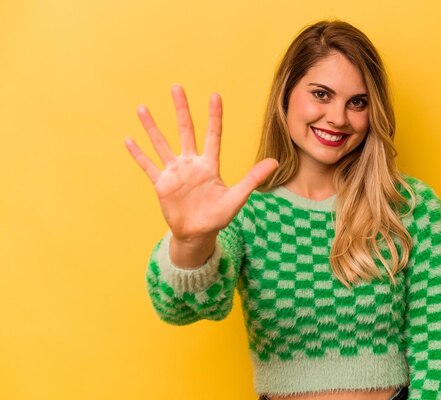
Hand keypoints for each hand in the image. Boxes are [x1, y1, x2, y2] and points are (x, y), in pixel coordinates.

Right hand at [124, 84, 277, 243]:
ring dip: (152, 127)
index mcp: (209, 165)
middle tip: (176, 87)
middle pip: (186, 131)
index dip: (214, 116)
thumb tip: (275, 162)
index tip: (215, 96)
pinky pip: (148, 166)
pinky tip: (128, 140)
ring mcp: (175, 172)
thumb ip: (252, 178)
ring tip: (142, 108)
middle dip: (181, 110)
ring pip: (161, 144)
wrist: (198, 234)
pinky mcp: (162, 184)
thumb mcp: (237, 198)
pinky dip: (138, 154)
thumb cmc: (218, 216)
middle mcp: (191, 164)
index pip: (213, 135)